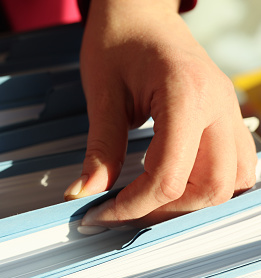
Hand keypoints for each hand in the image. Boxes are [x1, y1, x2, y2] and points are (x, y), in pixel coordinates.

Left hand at [64, 0, 256, 232]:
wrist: (140, 10)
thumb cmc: (118, 41)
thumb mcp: (102, 94)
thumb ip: (100, 149)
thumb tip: (83, 195)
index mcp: (186, 94)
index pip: (167, 176)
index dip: (131, 206)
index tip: (99, 215)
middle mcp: (218, 106)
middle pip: (210, 187)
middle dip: (164, 210)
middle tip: (123, 211)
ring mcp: (229, 111)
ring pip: (232, 182)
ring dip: (190, 202)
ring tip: (148, 200)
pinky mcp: (226, 116)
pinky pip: (237, 166)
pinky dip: (208, 186)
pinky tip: (175, 184)